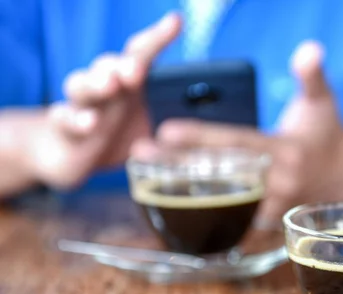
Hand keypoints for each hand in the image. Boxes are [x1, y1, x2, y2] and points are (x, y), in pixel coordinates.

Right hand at [26, 13, 180, 188]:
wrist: (73, 156)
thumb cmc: (118, 135)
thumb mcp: (152, 128)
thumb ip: (173, 121)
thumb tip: (213, 122)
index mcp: (128, 82)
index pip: (141, 53)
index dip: (157, 37)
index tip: (175, 23)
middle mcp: (104, 86)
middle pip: (109, 64)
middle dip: (123, 64)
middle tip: (136, 70)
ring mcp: (82, 105)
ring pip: (81, 85)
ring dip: (95, 82)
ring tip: (109, 85)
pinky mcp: (65, 128)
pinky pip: (65, 118)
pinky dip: (76, 119)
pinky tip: (89, 122)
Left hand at [133, 41, 342, 223]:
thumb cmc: (327, 136)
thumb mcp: (324, 103)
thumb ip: (312, 76)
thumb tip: (309, 48)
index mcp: (287, 152)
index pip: (238, 143)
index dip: (202, 137)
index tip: (166, 129)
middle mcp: (278, 184)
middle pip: (220, 175)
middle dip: (178, 165)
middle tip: (140, 152)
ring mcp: (273, 209)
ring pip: (222, 206)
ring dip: (183, 195)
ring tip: (145, 181)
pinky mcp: (269, 224)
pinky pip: (233, 227)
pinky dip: (205, 222)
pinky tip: (173, 214)